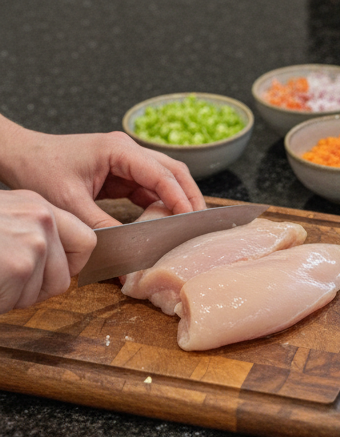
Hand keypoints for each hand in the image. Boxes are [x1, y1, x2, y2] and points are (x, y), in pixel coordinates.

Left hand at [0, 121, 204, 229]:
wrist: (20, 156)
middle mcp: (127, 151)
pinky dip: (162, 206)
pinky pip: (152, 189)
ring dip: (179, 202)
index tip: (191, 225)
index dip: (180, 200)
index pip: (163, 175)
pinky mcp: (122, 174)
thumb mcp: (72, 205)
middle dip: (190, 199)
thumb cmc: (39, 170)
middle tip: (200, 228)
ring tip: (187, 228)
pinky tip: (165, 225)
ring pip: (168, 180)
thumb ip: (103, 231)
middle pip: (175, 172)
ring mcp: (127, 162)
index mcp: (118, 150)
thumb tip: (126, 264)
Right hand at [0, 190, 96, 312]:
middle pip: (70, 269)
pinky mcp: (21, 264)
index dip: (71, 263)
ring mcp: (34, 239)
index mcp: (36, 204)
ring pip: (53, 286)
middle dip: (42, 282)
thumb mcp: (3, 220)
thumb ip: (34, 231)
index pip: (86, 240)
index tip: (47, 268)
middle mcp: (40, 216)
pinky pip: (28, 298)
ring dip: (22, 292)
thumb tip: (58, 255)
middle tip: (9, 273)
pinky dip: (6, 299)